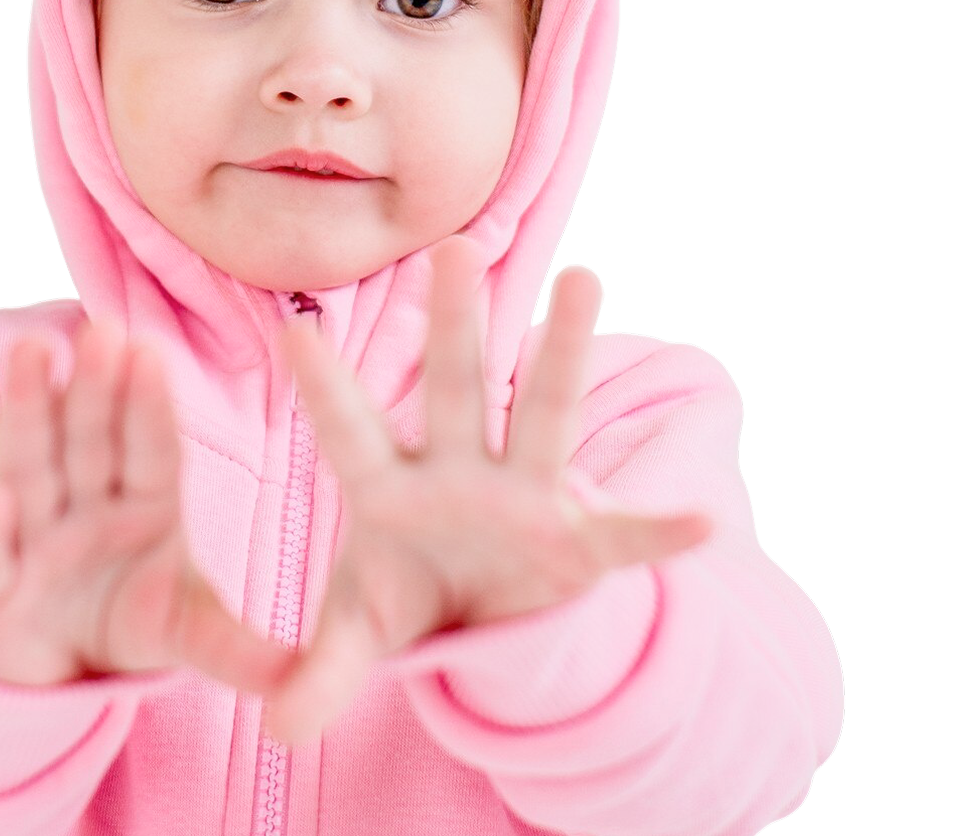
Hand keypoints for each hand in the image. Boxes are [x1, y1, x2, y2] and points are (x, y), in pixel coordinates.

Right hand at [0, 317, 300, 696]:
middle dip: (93, 386)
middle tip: (102, 328)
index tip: (149, 351)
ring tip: (29, 352)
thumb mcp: (185, 634)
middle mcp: (84, 503)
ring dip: (28, 410)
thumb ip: (234, 648)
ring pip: (29, 465)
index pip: (149, 447)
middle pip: (89, 438)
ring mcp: (31, 535)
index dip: (147, 402)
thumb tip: (300, 676)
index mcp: (144, 503)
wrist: (51, 671)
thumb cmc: (127, 623)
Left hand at [263, 236, 713, 745]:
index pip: (351, 430)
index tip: (294, 328)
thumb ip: (325, 670)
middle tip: (453, 249)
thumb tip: (278, 730)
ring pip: (545, 414)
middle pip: (456, 389)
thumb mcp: (362, 631)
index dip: (326, 385)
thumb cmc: (408, 596)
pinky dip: (662, 531)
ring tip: (584, 279)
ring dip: (564, 351)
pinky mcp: (579, 540)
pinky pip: (625, 534)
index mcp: (389, 487)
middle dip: (455, 325)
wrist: (483, 618)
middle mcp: (460, 471)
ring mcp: (526, 495)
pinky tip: (701, 522)